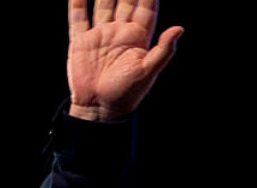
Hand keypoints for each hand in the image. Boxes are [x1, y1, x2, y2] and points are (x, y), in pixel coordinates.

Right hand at [66, 0, 182, 121]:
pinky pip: (77, 16)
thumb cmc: (127, 93)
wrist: (99, 108)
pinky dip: (77, 1)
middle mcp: (119, 31)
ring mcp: (100, 34)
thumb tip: (180, 28)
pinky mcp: (81, 41)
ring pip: (102, 2)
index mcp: (138, 37)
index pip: (145, 6)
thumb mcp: (148, 72)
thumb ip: (163, 50)